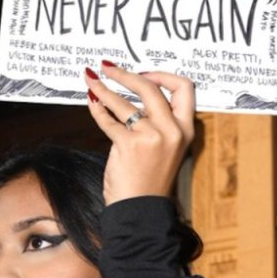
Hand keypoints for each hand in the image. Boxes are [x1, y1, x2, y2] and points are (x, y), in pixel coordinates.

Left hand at [85, 63, 195, 203]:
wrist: (140, 209)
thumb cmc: (150, 179)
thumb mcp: (167, 147)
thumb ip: (159, 122)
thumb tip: (135, 93)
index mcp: (186, 129)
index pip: (185, 88)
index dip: (162, 75)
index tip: (143, 72)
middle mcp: (172, 130)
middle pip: (151, 88)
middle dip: (125, 74)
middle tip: (108, 68)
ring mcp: (151, 137)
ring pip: (123, 101)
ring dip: (102, 87)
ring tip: (90, 80)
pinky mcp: (129, 144)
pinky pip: (108, 119)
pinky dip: (96, 108)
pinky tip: (91, 102)